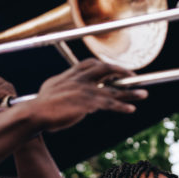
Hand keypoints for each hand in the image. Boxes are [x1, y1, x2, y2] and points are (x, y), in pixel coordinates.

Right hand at [30, 59, 147, 131]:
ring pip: (112, 90)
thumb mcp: (52, 90)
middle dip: (122, 72)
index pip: (91, 64)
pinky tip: (131, 109)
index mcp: (70, 74)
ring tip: (144, 94)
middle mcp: (79, 79)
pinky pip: (108, 105)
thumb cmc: (42, 106)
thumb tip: (71, 93)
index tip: (117, 70)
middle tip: (135, 78)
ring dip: (130, 92)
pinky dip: (121, 107)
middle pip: (106, 69)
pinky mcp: (86, 104)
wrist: (34, 113)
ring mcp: (84, 90)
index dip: (106, 66)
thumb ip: (65, 87)